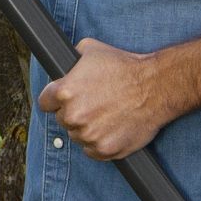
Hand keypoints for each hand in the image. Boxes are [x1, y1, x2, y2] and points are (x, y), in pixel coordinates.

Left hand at [39, 37, 174, 160]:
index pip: (45, 103)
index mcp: (65, 92)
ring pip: (78, 136)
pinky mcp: (105, 150)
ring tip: (106, 115)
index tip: (63, 100)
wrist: (155, 87)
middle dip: (74, 113)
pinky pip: (92, 151)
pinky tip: (111, 129)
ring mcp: (89, 135)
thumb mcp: (91, 49)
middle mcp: (74, 115)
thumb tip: (63, 66)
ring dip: (87, 129)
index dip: (55, 100)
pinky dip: (99, 143)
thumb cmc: (125, 66)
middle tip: (93, 104)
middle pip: (62, 120)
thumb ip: (71, 61)